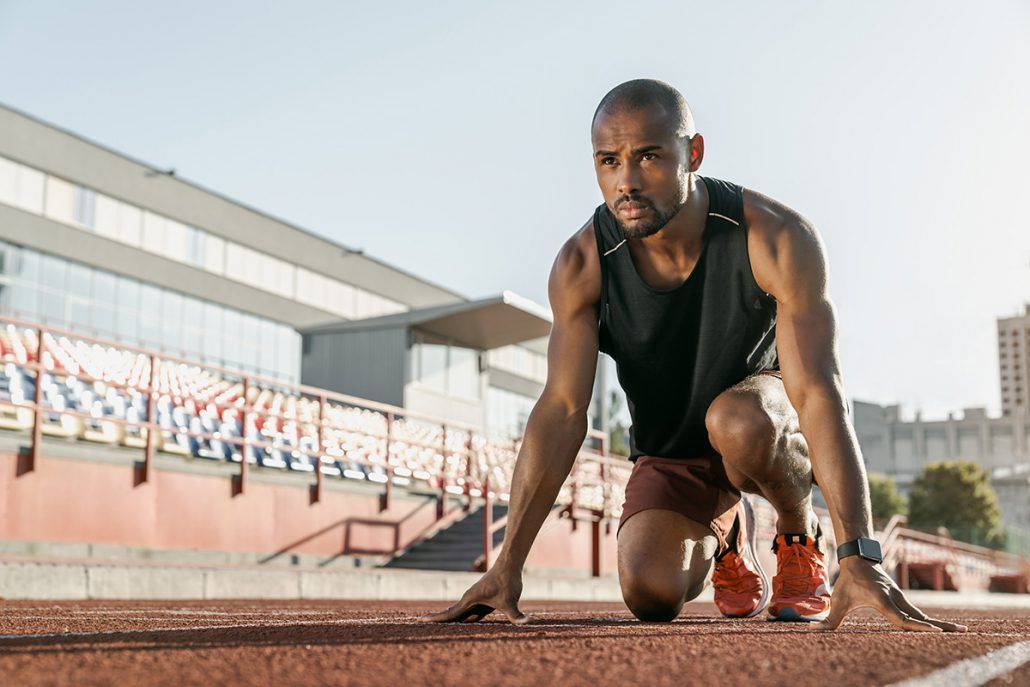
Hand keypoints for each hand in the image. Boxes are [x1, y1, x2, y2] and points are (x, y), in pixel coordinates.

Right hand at [418, 565, 529, 624]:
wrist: (509, 564)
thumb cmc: (508, 581)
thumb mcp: (511, 601)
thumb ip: (516, 616)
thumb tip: (527, 623)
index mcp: (470, 600)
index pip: (450, 614)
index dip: (435, 619)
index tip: (420, 621)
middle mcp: (469, 599)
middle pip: (450, 614)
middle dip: (437, 620)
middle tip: (419, 624)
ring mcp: (475, 599)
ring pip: (460, 613)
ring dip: (449, 620)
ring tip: (433, 625)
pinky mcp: (482, 600)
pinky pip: (469, 612)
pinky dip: (462, 618)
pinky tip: (461, 624)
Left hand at [812, 557, 966, 631]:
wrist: (858, 559)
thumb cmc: (848, 581)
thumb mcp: (838, 600)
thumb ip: (830, 619)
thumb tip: (815, 631)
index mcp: (882, 600)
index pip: (902, 617)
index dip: (916, 625)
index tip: (933, 630)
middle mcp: (896, 599)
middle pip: (921, 616)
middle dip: (940, 626)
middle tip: (962, 632)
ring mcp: (902, 599)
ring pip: (923, 614)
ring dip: (942, 623)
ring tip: (963, 632)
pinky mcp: (903, 599)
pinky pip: (919, 613)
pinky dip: (933, 621)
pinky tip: (945, 629)